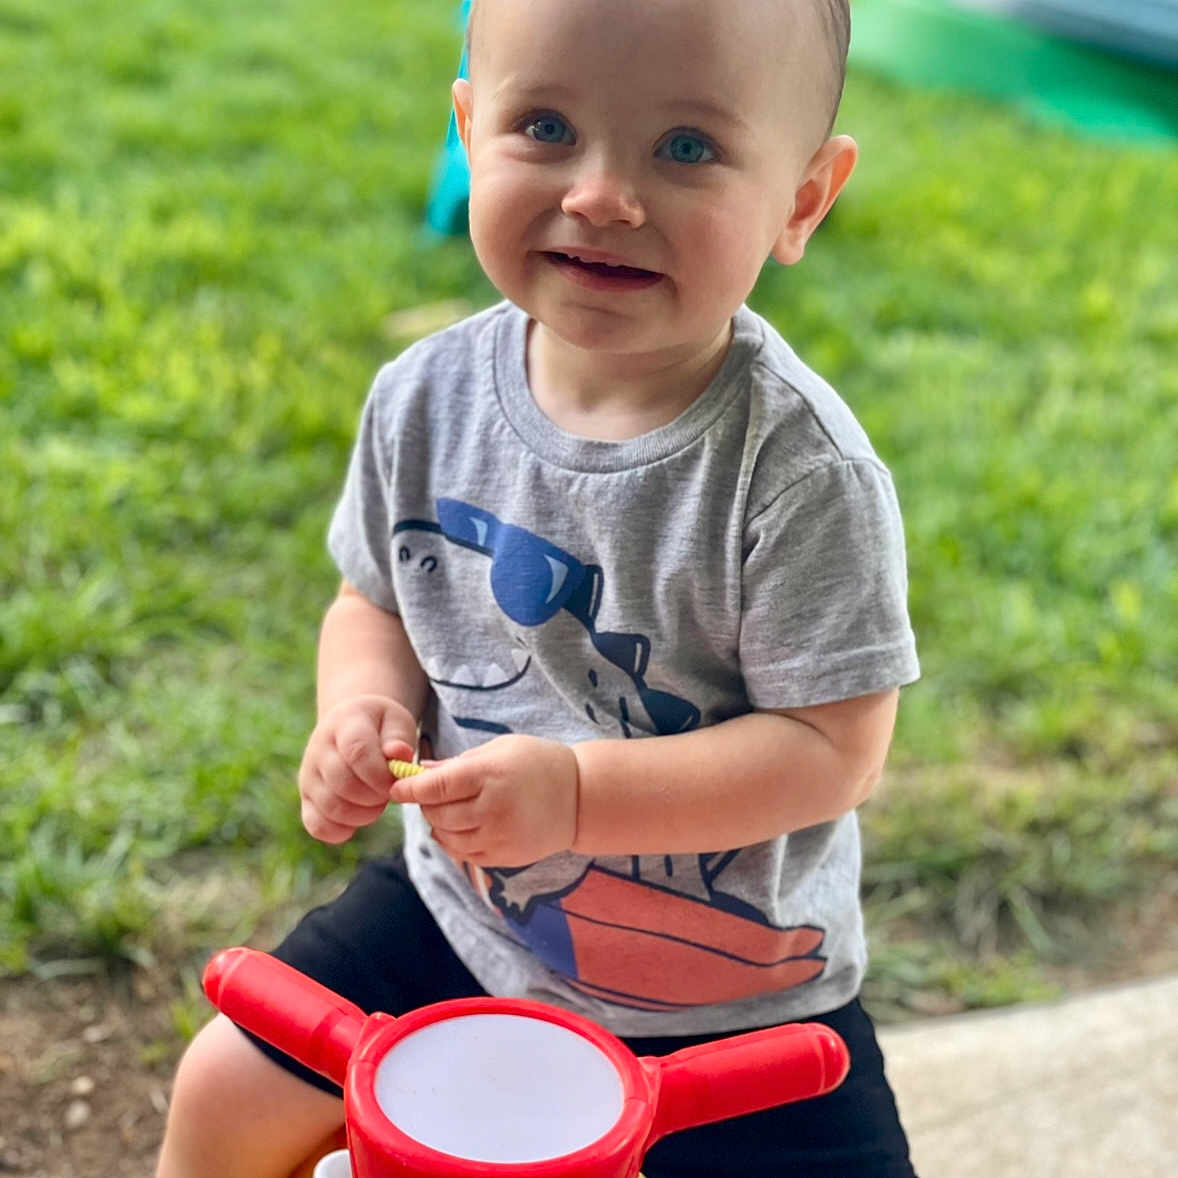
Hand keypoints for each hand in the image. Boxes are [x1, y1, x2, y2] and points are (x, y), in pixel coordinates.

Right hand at [298, 695, 416, 842]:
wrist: (349, 725)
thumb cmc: (379, 726)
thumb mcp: (396, 721)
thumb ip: (399, 737)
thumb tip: (398, 753)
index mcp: (344, 723)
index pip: (357, 751)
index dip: (379, 774)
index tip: (394, 781)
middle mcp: (319, 748)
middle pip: (344, 784)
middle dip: (375, 797)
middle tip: (388, 792)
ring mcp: (308, 774)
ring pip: (332, 808)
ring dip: (363, 814)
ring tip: (376, 802)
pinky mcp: (305, 797)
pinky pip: (317, 826)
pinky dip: (340, 831)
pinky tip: (357, 820)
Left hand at [388, 735, 578, 866]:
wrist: (581, 797)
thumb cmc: (537, 763)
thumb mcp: (500, 750)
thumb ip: (459, 763)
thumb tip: (421, 772)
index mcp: (490, 774)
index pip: (437, 786)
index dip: (410, 788)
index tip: (397, 787)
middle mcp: (493, 807)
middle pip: (438, 814)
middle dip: (425, 805)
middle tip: (426, 794)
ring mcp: (499, 836)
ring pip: (447, 837)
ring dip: (437, 824)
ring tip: (445, 810)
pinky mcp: (504, 856)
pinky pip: (464, 854)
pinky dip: (453, 841)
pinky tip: (459, 827)